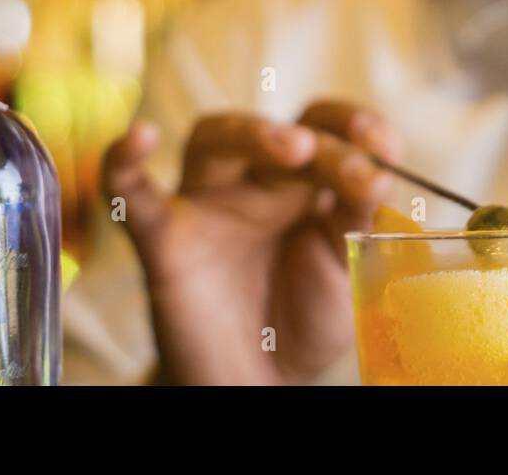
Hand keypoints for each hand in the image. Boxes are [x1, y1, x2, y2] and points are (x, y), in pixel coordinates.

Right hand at [103, 100, 398, 383]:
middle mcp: (256, 180)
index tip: (384, 144)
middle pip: (280, 130)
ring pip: (214, 140)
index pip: (328, 127)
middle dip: (323, 142)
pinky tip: (136, 138)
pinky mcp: (162, 237)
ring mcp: (208, 203)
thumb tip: (381, 179)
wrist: (253, 381)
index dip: (355, 125)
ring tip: (294, 147)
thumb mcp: (346, 271)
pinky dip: (123, 163)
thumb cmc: (302, 319)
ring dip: (253, 132)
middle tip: (358, 174)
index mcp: (307, 182)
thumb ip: (357, 224)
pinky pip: (130, 193)